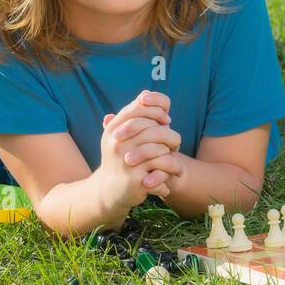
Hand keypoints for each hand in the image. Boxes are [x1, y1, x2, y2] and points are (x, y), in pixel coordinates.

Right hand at [95, 91, 182, 210]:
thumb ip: (135, 115)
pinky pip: (162, 167)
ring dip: (172, 156)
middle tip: (175, 144)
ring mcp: (125, 160)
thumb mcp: (124, 135)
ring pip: (162, 149)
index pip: (139, 107)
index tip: (166, 121)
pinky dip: (170, 170)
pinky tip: (170, 175)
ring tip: (175, 162)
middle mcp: (117, 142)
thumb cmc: (123, 158)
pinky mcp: (134, 178)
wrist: (109, 191)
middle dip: (170, 136)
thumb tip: (146, 93)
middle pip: (155, 129)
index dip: (157, 111)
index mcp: (114, 128)